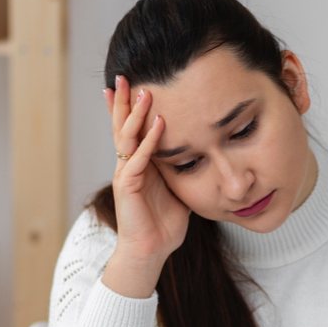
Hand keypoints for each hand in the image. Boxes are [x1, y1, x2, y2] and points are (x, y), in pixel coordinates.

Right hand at [101, 76, 190, 297]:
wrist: (151, 251)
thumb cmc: (164, 224)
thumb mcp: (179, 190)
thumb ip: (184, 171)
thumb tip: (205, 157)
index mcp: (139, 164)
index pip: (130, 129)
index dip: (128, 108)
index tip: (130, 85)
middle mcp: (129, 165)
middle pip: (122, 126)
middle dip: (122, 101)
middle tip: (123, 76)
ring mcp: (126, 174)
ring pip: (127, 137)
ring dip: (135, 113)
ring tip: (143, 91)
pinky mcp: (128, 186)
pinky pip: (138, 158)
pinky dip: (149, 141)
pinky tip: (157, 124)